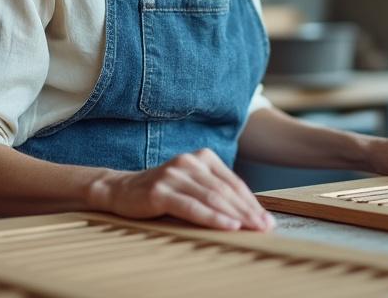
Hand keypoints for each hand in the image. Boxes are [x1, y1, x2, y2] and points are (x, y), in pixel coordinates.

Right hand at [87, 148, 273, 231]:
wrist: (121, 190)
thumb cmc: (161, 192)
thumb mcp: (191, 186)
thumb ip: (214, 192)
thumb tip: (247, 214)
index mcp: (202, 158)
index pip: (233, 183)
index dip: (252, 202)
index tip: (266, 219)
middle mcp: (189, 162)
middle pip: (226, 190)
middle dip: (248, 211)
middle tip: (265, 227)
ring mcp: (174, 175)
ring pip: (212, 198)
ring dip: (236, 215)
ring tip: (252, 229)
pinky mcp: (161, 191)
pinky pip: (192, 207)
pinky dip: (213, 217)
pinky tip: (228, 226)